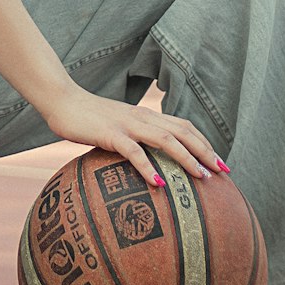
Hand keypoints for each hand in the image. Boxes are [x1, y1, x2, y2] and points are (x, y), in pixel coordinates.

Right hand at [41, 84, 224, 187]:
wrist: (61, 100)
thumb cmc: (86, 118)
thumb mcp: (115, 128)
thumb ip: (131, 139)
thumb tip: (145, 162)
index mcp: (145, 116)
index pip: (183, 125)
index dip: (204, 142)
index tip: (220, 162)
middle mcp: (142, 117)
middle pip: (182, 131)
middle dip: (205, 151)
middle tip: (223, 171)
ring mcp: (127, 124)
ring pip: (165, 139)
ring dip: (186, 158)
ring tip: (202, 177)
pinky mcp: (110, 133)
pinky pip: (133, 151)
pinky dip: (148, 167)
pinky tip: (159, 184)